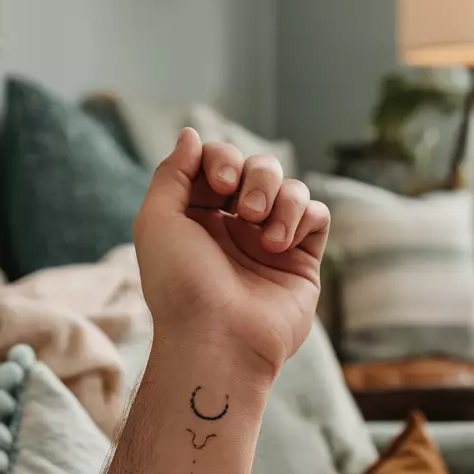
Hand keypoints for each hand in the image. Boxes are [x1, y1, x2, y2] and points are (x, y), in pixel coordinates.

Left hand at [134, 128, 329, 379]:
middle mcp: (235, 227)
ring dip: (281, 198)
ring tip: (265, 236)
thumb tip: (192, 134)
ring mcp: (271, 243)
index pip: (219, 161)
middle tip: (244, 211)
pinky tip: (281, 244)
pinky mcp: (302, 261)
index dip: (222, 160)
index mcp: (199, 215)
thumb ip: (173, 173)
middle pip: (258, 167)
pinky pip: (316, 215)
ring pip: (291, 187)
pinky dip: (303, 218)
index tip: (219, 184)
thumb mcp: (157, 221)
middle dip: (255, 177)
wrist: (218, 339)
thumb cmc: (181, 284)